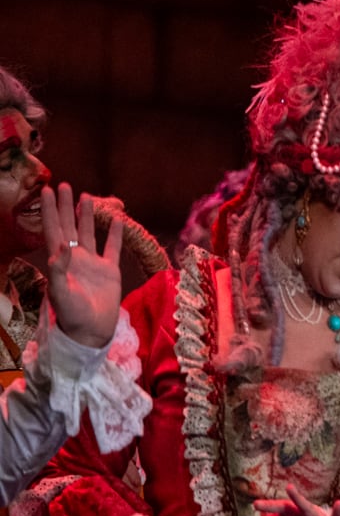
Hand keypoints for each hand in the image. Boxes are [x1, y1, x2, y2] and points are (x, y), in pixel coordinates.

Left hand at [41, 184, 122, 348]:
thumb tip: (63, 245)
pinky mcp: (111, 270)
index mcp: (61, 259)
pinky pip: (113, 248)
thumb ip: (59, 269)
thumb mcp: (61, 292)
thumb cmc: (72, 314)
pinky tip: (117, 220)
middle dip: (64, 206)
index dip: (49, 210)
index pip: (54, 229)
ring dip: (86, 215)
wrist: (92, 330)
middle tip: (63, 185)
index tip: (46, 191)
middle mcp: (76, 256)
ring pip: (89, 232)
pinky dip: (115, 234)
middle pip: (69, 225)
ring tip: (85, 197)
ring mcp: (93, 262)